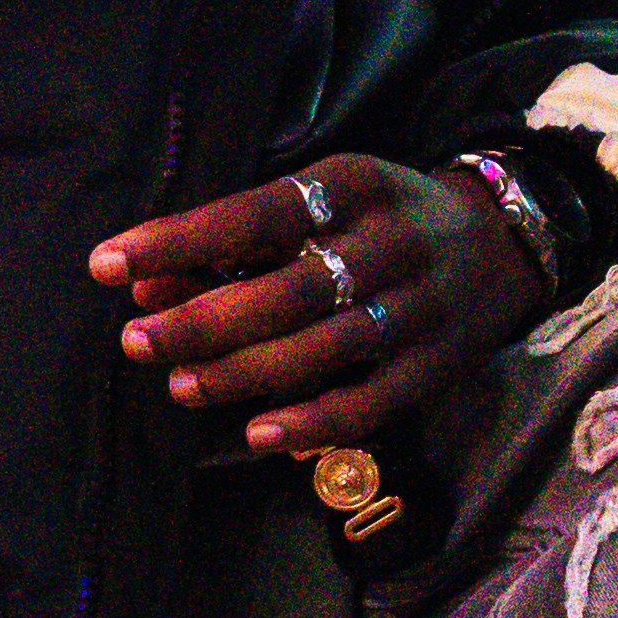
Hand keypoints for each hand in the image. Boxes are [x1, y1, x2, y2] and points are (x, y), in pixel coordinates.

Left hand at [90, 151, 551, 454]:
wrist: (509, 240)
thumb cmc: (382, 217)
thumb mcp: (323, 201)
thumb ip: (237, 242)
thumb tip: (143, 282)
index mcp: (354, 184)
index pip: (254, 214)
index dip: (179, 240)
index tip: (108, 261)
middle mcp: (390, 244)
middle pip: (285, 290)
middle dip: (201, 319)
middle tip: (136, 339)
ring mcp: (418, 309)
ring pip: (320, 349)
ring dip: (242, 373)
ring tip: (179, 384)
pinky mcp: (436, 365)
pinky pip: (370, 401)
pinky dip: (313, 421)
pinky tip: (257, 433)